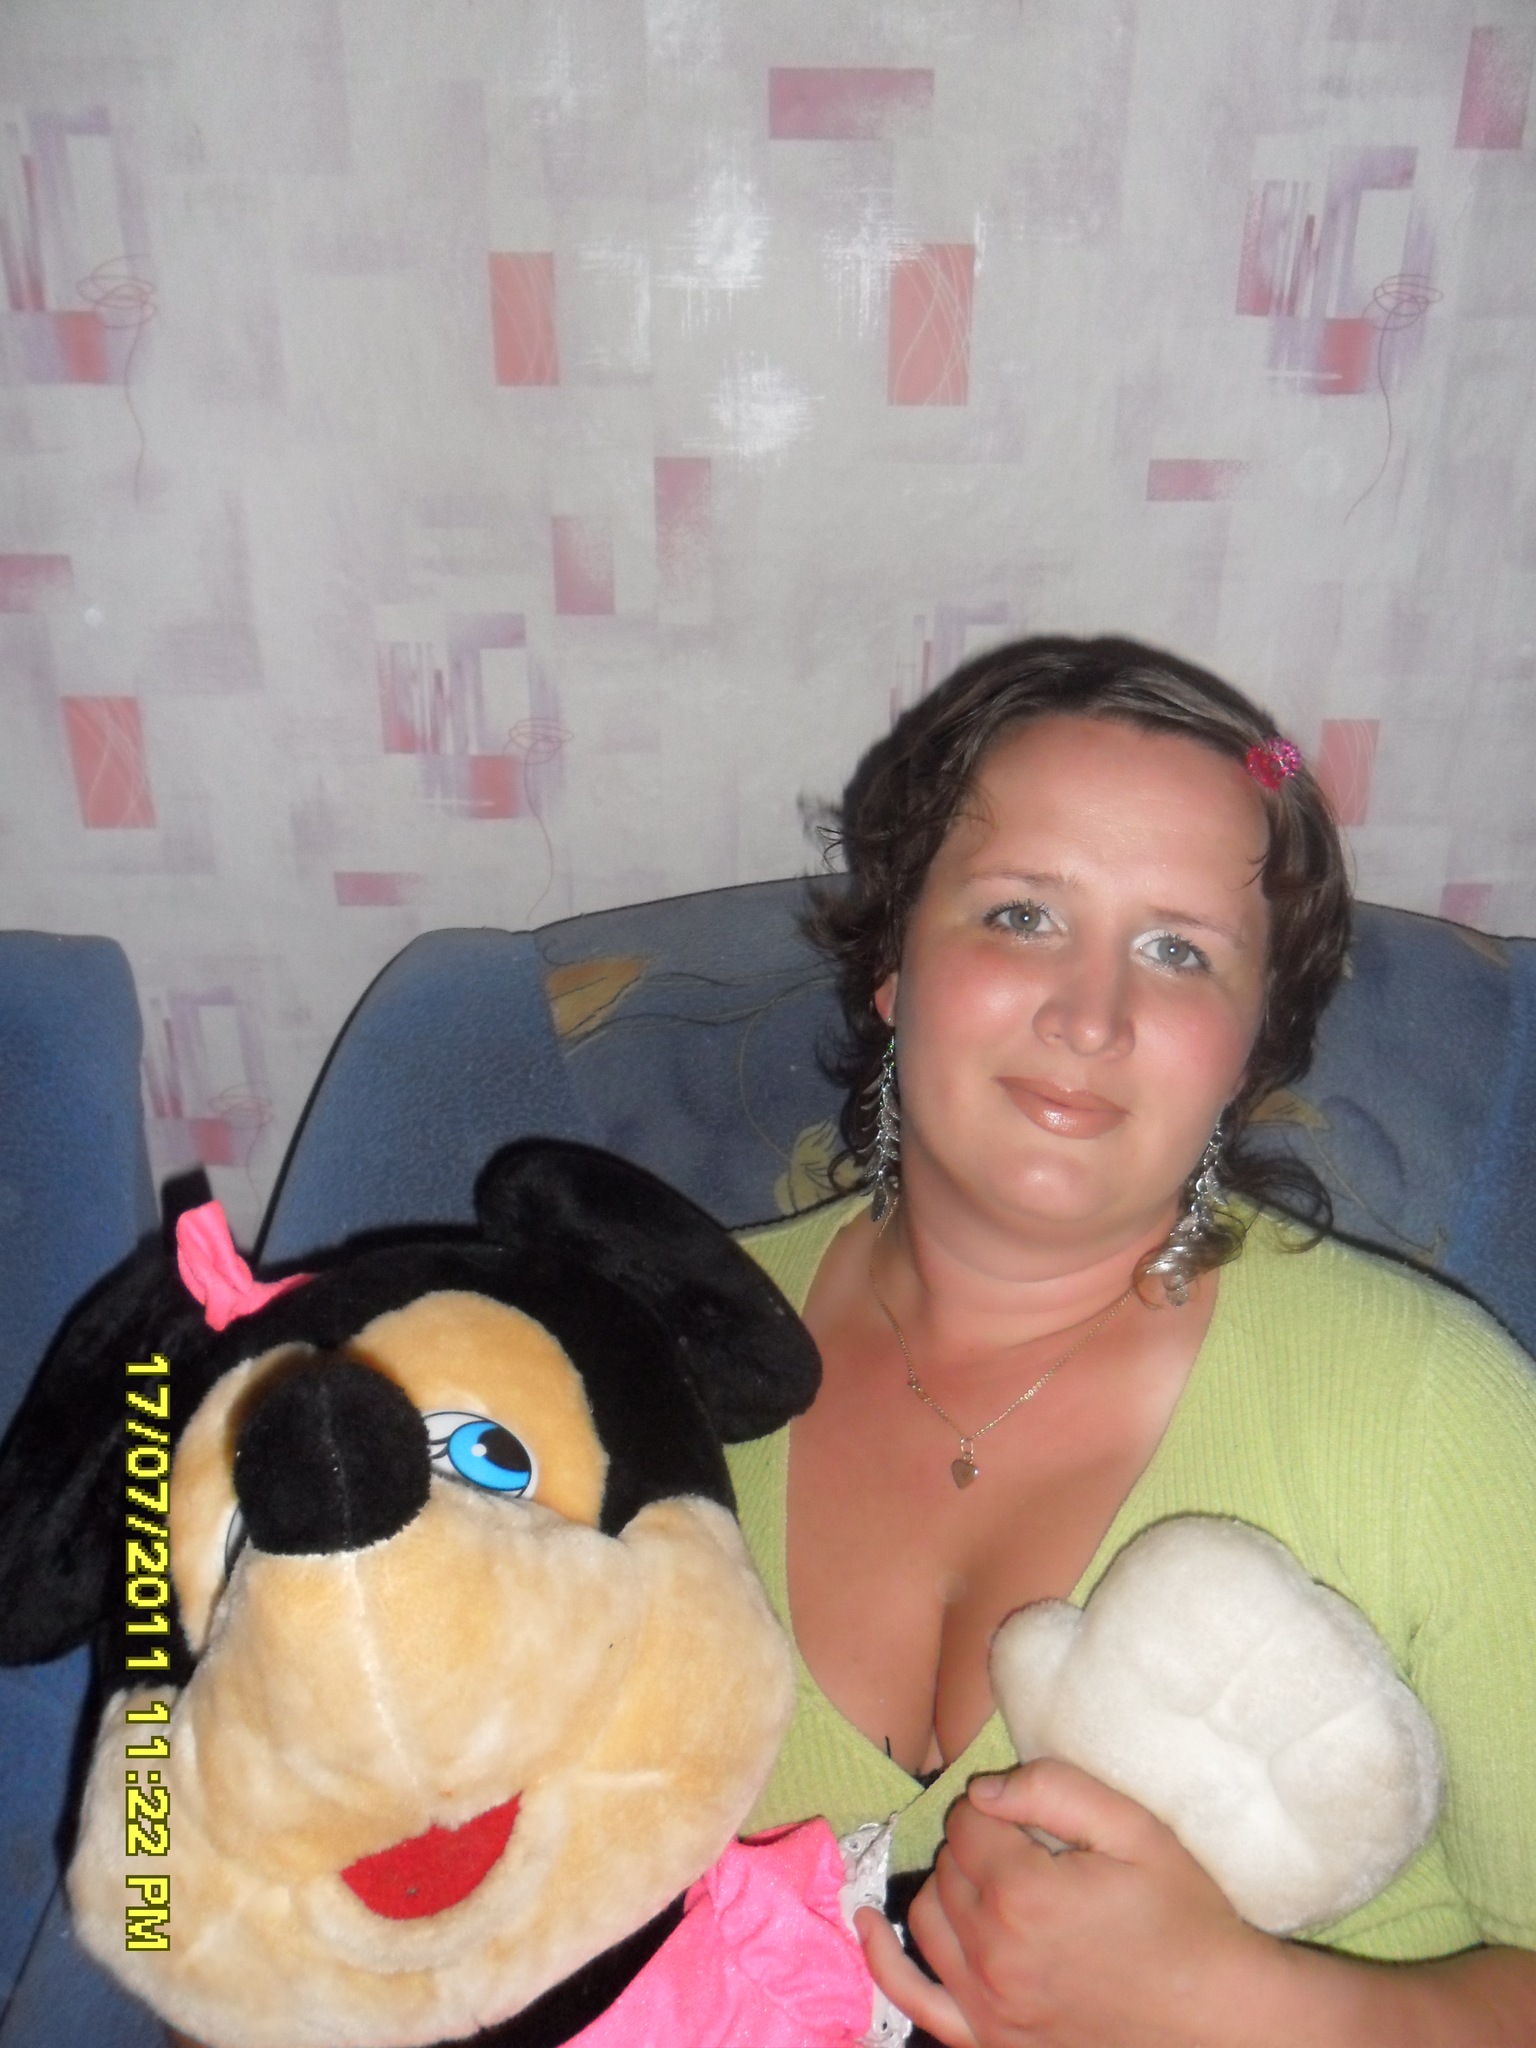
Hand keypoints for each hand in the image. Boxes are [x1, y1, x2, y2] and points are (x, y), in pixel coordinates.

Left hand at [858, 1760, 1272, 2047]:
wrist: (1217, 2016)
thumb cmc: (1182, 1917)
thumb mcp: (1133, 1830)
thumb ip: (1053, 1790)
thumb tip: (983, 1789)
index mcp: (1024, 1893)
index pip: (968, 1822)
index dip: (996, 1809)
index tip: (1029, 1816)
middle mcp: (993, 1953)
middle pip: (947, 1867)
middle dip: (976, 1844)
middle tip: (1024, 1847)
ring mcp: (988, 2006)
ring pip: (927, 1918)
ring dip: (949, 1888)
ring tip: (989, 1879)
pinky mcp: (991, 2041)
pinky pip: (914, 1999)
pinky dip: (884, 1961)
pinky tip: (865, 1925)